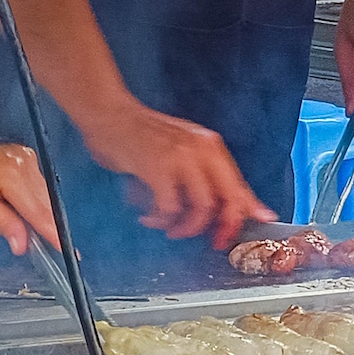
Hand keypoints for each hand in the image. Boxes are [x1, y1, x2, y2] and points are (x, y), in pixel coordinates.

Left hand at [0, 144, 59, 255]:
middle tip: (43, 242)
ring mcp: (31, 161)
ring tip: (18, 219)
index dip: (51, 230)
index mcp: (12, 176)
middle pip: (45, 204)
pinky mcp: (31, 160)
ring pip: (45, 196)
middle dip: (43, 224)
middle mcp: (26, 166)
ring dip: (37, 212)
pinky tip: (19, 204)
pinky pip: (40, 185)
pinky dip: (33, 199)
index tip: (63, 245)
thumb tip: (22, 243)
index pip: (37, 210)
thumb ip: (2, 222)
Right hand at [81, 103, 276, 248]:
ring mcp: (182, 158)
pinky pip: (170, 208)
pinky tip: (150, 218)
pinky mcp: (159, 167)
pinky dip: (161, 220)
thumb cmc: (143, 136)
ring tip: (171, 229)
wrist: (109, 114)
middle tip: (213, 240)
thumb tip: (227, 205)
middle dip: (223, 226)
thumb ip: (204, 176)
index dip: (244, 213)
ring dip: (187, 227)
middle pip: (229, 198)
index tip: (241, 231)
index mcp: (211, 147)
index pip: (238, 185)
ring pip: (202, 208)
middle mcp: (202, 150)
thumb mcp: (182, 151)